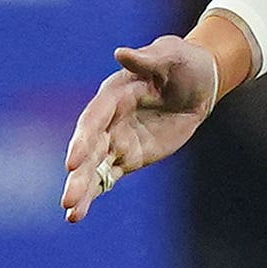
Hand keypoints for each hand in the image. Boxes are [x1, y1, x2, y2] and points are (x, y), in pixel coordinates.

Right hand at [60, 33, 223, 223]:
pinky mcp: (128, 157)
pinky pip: (107, 178)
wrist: (199, 84)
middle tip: (68, 199)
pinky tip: (77, 214)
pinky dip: (93, 194)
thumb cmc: (184, 64)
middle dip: (79, 174)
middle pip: (89, 149)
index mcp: (114, 94)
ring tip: (71, 214)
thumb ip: (147, 59)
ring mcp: (117, 140)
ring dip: (81, 189)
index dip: (82, 139)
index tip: (72, 162)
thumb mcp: (171, 56)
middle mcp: (109, 120)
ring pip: (94, 167)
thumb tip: (121, 53)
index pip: (94, 119)